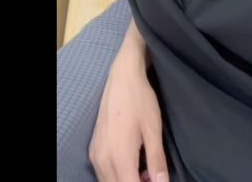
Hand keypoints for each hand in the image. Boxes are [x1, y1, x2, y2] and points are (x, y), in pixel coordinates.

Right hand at [89, 52, 168, 181]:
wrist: (122, 79)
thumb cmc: (141, 102)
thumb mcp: (154, 131)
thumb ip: (157, 161)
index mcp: (120, 157)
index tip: (156, 181)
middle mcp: (103, 159)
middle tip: (152, 177)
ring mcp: (96, 155)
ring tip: (145, 172)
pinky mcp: (94, 149)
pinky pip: (103, 173)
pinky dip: (118, 176)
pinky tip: (134, 165)